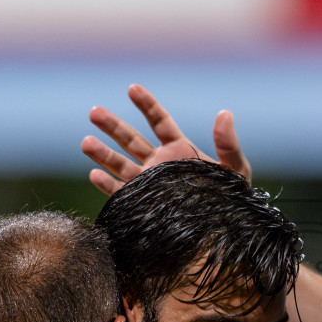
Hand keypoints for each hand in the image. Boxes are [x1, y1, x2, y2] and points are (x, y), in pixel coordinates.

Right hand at [81, 84, 251, 195]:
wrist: (223, 233)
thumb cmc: (234, 202)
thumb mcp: (236, 170)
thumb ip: (229, 144)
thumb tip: (225, 113)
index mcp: (179, 149)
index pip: (158, 121)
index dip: (146, 104)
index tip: (132, 88)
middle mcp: (159, 164)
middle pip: (131, 139)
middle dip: (112, 125)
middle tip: (94, 112)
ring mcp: (148, 184)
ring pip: (120, 164)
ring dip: (102, 154)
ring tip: (85, 142)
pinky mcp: (142, 205)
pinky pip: (121, 194)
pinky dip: (107, 186)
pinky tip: (94, 175)